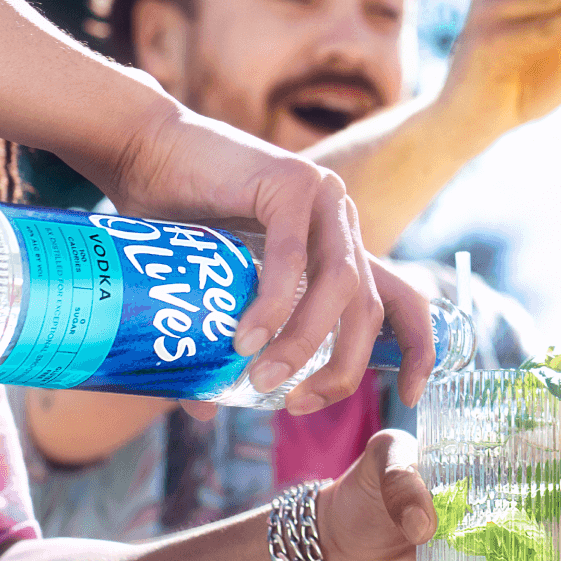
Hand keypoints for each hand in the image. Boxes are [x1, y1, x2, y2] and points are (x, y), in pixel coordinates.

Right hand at [73, 91, 411, 411]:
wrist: (142, 151)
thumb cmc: (171, 223)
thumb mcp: (212, 291)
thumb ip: (217, 342)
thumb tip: (204, 409)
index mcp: (336, 248)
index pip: (401, 297)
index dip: (419, 346)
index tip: (411, 395)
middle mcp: (340, 221)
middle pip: (371, 307)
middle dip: (345, 366)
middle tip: (298, 403)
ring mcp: (322, 197)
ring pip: (340, 285)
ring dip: (305, 341)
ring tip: (262, 376)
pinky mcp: (292, 180)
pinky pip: (294, 256)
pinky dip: (274, 303)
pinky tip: (246, 336)